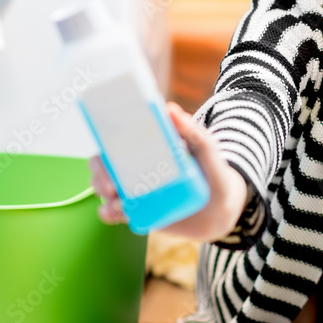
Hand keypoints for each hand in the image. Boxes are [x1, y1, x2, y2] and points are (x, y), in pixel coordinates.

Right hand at [89, 102, 249, 241]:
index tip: (104, 151)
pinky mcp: (139, 211)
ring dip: (102, 194)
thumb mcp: (206, 149)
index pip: (117, 141)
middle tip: (111, 185)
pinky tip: (115, 213)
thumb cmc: (214, 171)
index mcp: (147, 148)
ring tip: (116, 202)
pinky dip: (109, 213)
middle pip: (104, 166)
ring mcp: (137, 190)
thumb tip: (170, 108)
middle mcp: (136, 167)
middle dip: (100, 174)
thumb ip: (191, 130)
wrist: (223, 207)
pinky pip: (116, 212)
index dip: (104, 143)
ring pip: (106, 189)